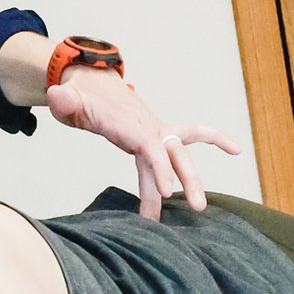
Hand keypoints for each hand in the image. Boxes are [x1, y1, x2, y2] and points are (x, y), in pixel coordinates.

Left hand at [45, 70, 238, 217]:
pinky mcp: (159, 136)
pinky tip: (236, 148)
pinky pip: (192, 137)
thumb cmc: (79, 99)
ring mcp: (156, 131)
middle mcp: (148, 127)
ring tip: (199, 208)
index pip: (148, 147)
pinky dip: (215, 138)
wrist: (91, 84)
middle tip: (193, 207)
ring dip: (193, 178)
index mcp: (128, 124)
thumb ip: (63, 101)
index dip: (159, 168)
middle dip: (184, 178)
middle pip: (171, 153)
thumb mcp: (67, 100)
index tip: (166, 192)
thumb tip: (57, 96)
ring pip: (182, 153)